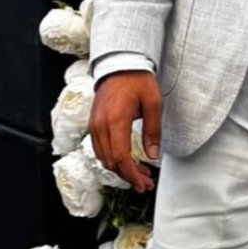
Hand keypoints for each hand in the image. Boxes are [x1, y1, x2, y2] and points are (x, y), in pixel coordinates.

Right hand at [89, 70, 161, 193]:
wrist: (120, 65)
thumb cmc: (137, 80)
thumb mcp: (153, 103)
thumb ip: (153, 131)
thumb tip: (153, 155)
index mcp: (116, 120)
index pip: (121, 157)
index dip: (132, 174)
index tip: (143, 183)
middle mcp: (101, 125)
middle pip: (111, 161)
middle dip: (128, 176)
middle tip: (145, 182)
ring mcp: (95, 124)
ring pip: (104, 157)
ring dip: (120, 169)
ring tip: (139, 173)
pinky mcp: (94, 124)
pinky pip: (100, 148)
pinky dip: (112, 158)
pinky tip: (126, 161)